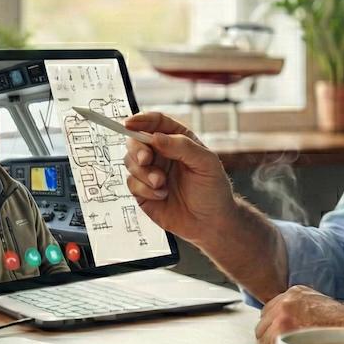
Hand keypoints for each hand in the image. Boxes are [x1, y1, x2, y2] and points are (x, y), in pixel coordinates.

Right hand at [123, 111, 236, 244]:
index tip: (130, 123)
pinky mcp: (143, 191)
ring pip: (130, 162)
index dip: (141, 120)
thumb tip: (155, 137)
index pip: (156, 123)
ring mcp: (151, 172)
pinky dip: (144, 189)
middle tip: (147, 159)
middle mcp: (162, 153)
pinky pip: (131, 183)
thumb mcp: (206, 163)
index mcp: (178, 140)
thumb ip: (182, 146)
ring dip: (143, 173)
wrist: (210, 223)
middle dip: (138, 149)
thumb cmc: (214, 190)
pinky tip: (162, 195)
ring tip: (162, 184)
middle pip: (136, 140)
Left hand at [254, 285, 343, 343]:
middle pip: (261, 328)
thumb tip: (284, 324)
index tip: (278, 339)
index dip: (272, 329)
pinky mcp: (284, 337)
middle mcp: (285, 303)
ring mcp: (283, 319)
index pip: (267, 312)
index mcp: (293, 293)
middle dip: (269, 342)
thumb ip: (299, 308)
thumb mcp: (319, 304)